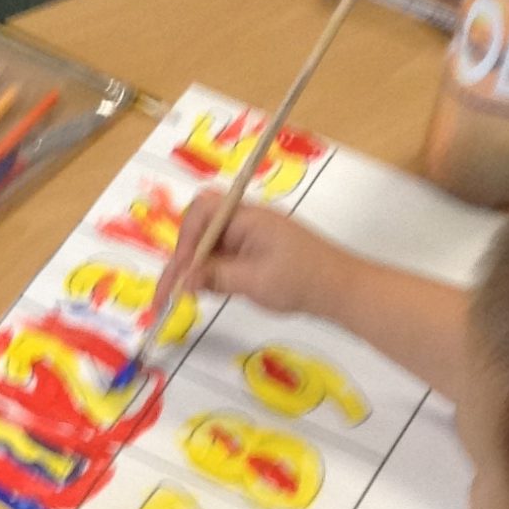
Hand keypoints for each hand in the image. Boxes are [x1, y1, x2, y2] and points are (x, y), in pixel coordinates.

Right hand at [156, 193, 347, 321]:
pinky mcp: (253, 252)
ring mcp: (250, 237)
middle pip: (199, 227)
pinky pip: (221, 256)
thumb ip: (216, 277)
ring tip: (177, 297)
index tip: (181, 273)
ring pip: (207, 244)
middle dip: (182, 257)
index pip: (203, 211)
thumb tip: (182, 280)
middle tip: (168, 292)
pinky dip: (207, 273)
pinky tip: (201, 292)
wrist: (341, 289)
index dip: (185, 240)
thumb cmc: (304, 281)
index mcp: (249, 218)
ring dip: (192, 268)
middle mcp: (246, 222)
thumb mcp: (256, 282)